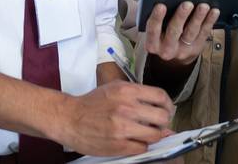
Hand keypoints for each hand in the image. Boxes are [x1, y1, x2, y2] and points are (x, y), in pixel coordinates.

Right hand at [54, 81, 175, 156]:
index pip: (160, 96)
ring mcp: (122, 128)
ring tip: (145, 134)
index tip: (166, 110)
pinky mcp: (118, 144)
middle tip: (157, 125)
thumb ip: (138, 96)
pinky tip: (134, 141)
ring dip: (153, 136)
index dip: (168, 105)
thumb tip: (162, 109)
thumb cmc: (92, 103)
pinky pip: (142, 148)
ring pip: (155, 135)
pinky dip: (141, 146)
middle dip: (163, 123)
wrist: (70, 118)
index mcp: (126, 91)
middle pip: (162, 117)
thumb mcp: (114, 88)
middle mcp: (126, 108)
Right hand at [142, 2, 217, 66]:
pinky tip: (213, 12)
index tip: (161, 5)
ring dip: (198, 18)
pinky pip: (204, 34)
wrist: (171, 52)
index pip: (152, 30)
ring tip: (203, 6)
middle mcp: (167, 49)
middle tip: (187, 4)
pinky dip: (209, 21)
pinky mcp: (196, 48)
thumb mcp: (153, 26)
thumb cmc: (159, 30)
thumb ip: (153, 15)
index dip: (156, 18)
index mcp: (152, 44)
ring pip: (191, 33)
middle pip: (173, 32)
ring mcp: (183, 50)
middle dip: (181, 17)